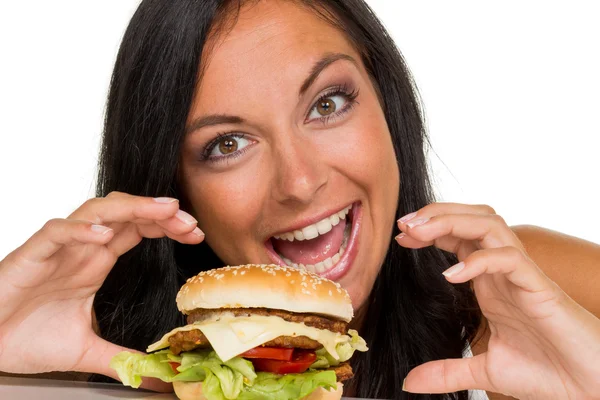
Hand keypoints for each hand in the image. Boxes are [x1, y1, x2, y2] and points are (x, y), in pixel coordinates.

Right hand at [0, 192, 203, 389]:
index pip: (138, 231)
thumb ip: (122, 359)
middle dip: (160, 212)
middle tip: (190, 221)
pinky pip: (57, 232)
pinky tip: (103, 234)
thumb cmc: (25, 339)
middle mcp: (81, 249)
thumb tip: (157, 378)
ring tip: (164, 211)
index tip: (196, 234)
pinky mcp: (32, 255)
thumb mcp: (86, 351)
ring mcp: (58, 248)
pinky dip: (80, 229)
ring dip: (132, 208)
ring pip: (97, 210)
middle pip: (126, 213)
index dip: (167, 226)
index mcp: (96, 263)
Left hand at [396, 203, 599, 398]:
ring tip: (421, 233)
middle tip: (403, 224)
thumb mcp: (484, 372)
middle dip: (436, 214)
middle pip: (472, 219)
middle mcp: (504, 272)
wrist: (588, 389)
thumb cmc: (546, 372)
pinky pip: (510, 259)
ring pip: (490, 226)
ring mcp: (522, 276)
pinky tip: (452, 275)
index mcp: (490, 283)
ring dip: (453, 222)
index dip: (429, 230)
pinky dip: (480, 260)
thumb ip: (446, 372)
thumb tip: (410, 382)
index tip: (400, 236)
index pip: (458, 238)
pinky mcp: (540, 288)